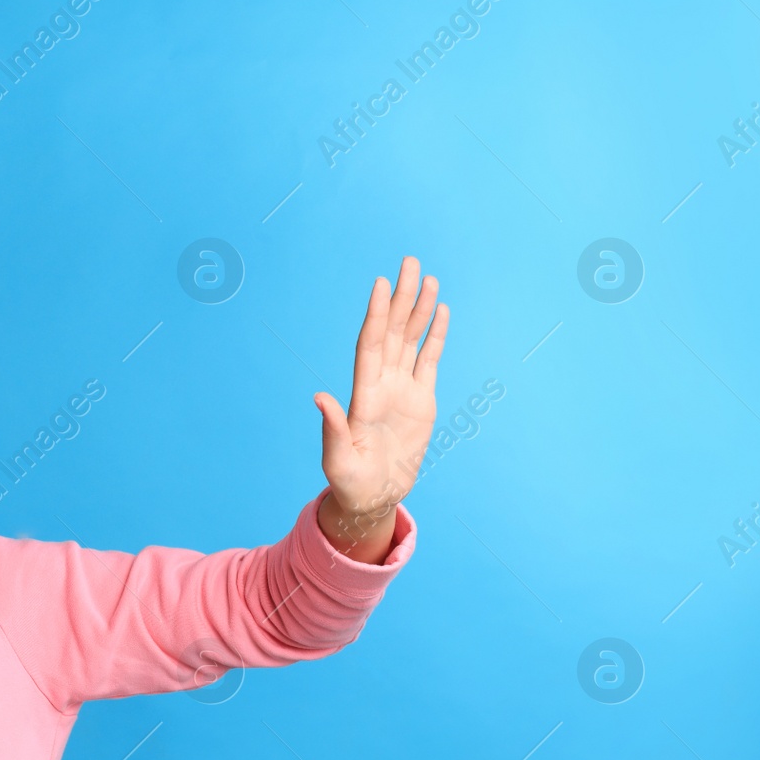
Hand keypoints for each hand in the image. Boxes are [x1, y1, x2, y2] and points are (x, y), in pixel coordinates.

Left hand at [313, 256, 447, 557]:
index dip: (376, 315)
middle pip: (392, 332)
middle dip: (401, 298)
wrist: (372, 497)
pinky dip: (434, 336)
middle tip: (410, 262)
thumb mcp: (337, 461)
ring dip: (418, 310)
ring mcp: (401, 389)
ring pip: (410, 340)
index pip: (370, 345)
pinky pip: (428, 360)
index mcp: (363, 395)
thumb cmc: (350, 483)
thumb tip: (319, 398)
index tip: (380, 285)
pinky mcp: (420, 400)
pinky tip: (440, 311)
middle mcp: (381, 384)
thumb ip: (333, 430)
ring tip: (428, 278)